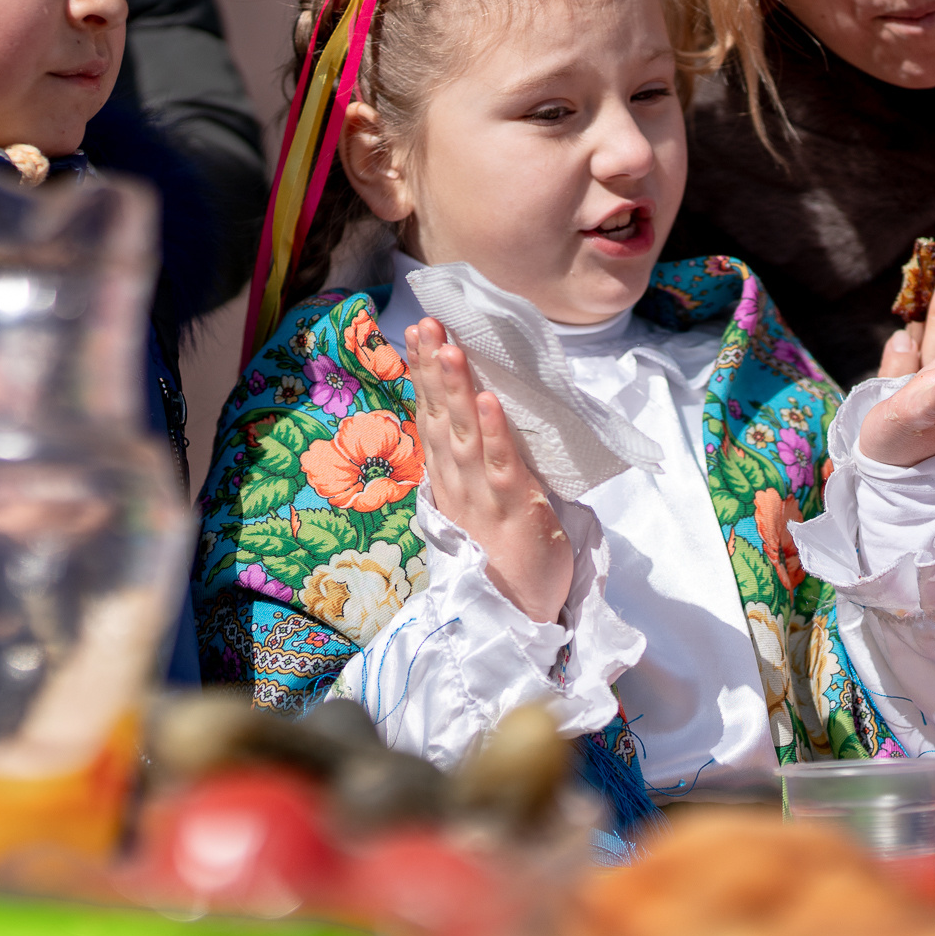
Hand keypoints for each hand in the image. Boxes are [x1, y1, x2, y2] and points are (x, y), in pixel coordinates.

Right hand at [403, 318, 572, 624]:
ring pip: (464, 434)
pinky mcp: (513, 508)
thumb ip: (469, 460)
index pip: (430, 414)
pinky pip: (501, 464)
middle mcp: (456, 481)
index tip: (417, 331)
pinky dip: (493, 432)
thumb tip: (467, 415)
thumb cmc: (503, 552)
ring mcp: (481, 494)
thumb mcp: (478, 498)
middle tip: (427, 324)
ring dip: (455, 390)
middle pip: (439, 416)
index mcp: (448, 476)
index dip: (423, 372)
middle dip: (432, 369)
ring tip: (451, 349)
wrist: (517, 611)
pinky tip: (486, 401)